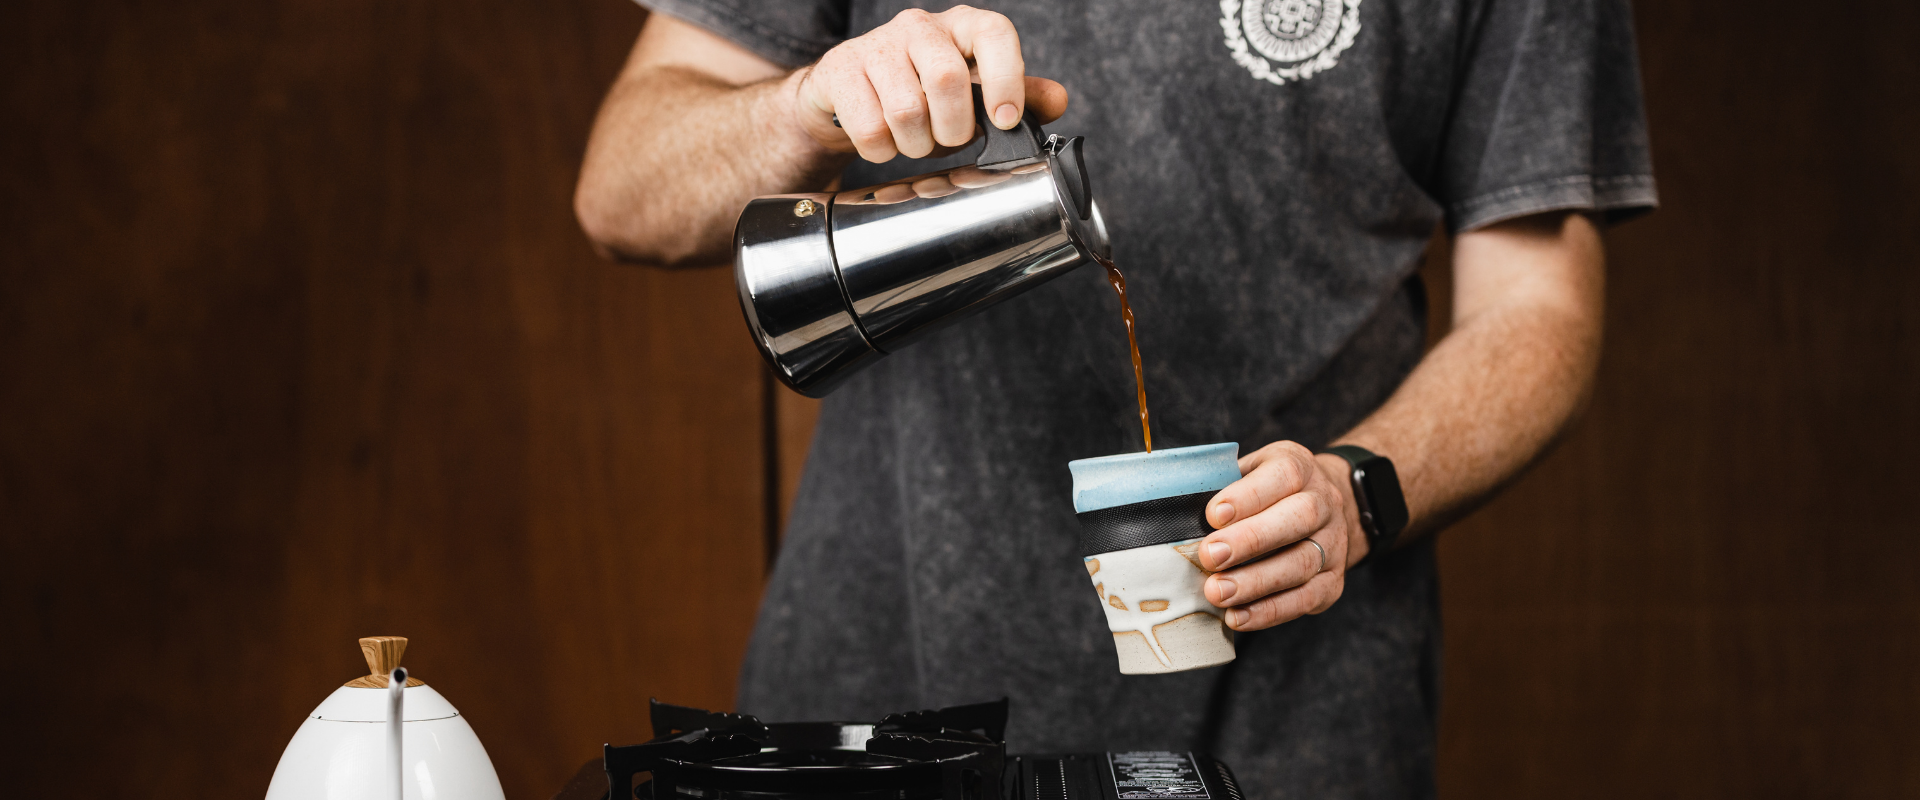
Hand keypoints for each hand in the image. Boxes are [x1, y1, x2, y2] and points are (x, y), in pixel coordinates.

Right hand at [783, 6, 1069, 162]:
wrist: (851, 92)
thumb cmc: (923, 92)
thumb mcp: (976, 95)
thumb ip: (1020, 97)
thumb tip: (1057, 100)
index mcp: (962, 27)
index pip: (993, 33)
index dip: (1006, 77)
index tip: (1006, 119)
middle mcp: (920, 27)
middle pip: (947, 80)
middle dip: (953, 129)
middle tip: (949, 140)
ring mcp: (876, 45)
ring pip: (905, 111)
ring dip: (916, 144)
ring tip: (915, 141)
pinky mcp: (840, 70)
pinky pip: (869, 128)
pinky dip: (881, 150)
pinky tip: (884, 140)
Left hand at [1197, 442, 1368, 630]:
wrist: (1324, 509)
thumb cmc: (1267, 493)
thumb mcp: (1248, 473)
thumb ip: (1220, 485)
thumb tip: (1172, 514)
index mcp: (1299, 467)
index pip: (1283, 474)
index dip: (1249, 495)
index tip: (1213, 514)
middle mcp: (1324, 502)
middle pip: (1298, 517)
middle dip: (1251, 539)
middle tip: (1209, 556)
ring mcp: (1334, 543)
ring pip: (1302, 563)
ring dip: (1256, 581)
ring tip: (1217, 593)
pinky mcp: (1334, 581)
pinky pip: (1306, 599)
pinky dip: (1270, 611)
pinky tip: (1237, 616)